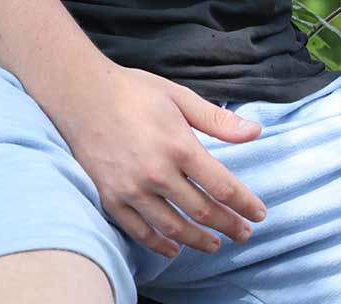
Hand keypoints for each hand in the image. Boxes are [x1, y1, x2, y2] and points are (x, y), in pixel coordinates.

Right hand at [38, 57, 268, 257]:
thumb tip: (255, 132)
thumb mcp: (180, 97)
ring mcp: (131, 189)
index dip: (244, 203)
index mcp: (179, 146)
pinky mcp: (110, 198)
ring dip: (198, 240)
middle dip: (228, 225)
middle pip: (201, 211)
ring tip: (215, 244)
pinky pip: (139, 230)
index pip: (222, 186)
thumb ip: (218, 120)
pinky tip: (174, 248)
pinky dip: (159, 244)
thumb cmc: (134, 91)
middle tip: (244, 234)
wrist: (81, 94)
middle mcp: (157, 173)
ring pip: (173, 227)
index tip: (259, 214)